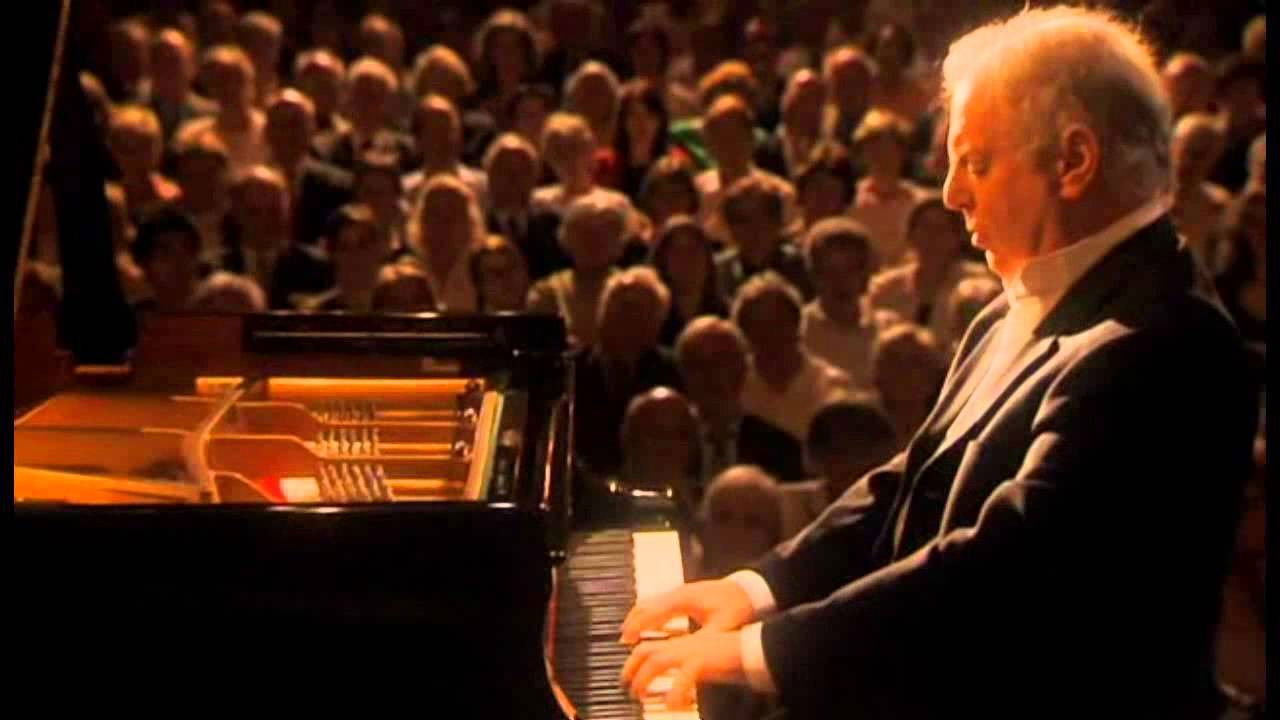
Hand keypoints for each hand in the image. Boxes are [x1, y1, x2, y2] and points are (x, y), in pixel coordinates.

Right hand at [619, 579, 755, 643]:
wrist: (750, 589)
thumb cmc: (737, 606)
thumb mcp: (720, 627)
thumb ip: (702, 641)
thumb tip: (685, 654)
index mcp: (683, 600)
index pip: (652, 613)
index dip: (637, 627)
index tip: (626, 640)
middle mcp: (678, 592)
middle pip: (646, 604)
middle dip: (633, 621)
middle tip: (623, 639)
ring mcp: (681, 591)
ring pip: (651, 601)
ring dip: (640, 616)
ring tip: (632, 633)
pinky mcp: (685, 594)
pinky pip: (660, 602)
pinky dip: (650, 613)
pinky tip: (651, 625)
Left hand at [621, 628, 745, 707]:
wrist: (756, 648)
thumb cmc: (736, 657)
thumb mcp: (708, 662)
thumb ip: (693, 668)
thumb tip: (683, 681)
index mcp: (685, 644)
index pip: (651, 647)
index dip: (635, 659)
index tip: (628, 674)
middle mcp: (684, 645)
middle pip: (646, 650)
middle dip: (631, 668)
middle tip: (626, 686)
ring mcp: (692, 651)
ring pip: (657, 660)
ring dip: (644, 678)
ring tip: (641, 696)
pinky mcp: (702, 661)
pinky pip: (681, 679)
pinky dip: (675, 693)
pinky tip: (674, 707)